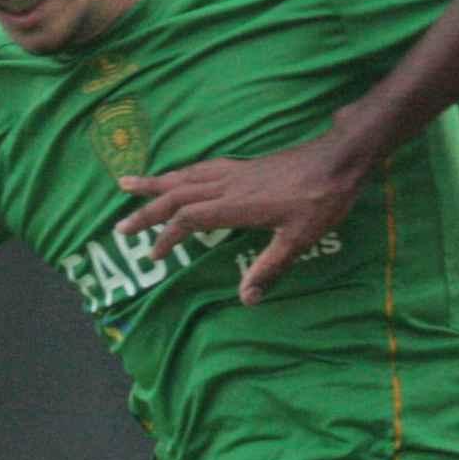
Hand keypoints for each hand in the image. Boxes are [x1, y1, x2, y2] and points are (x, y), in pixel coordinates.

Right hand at [113, 130, 359, 302]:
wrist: (339, 160)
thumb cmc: (322, 201)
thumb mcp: (299, 240)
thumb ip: (270, 268)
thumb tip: (245, 299)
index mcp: (236, 204)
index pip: (189, 219)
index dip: (167, 237)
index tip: (153, 256)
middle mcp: (229, 184)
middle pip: (176, 196)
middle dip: (145, 211)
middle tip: (119, 227)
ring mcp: (235, 171)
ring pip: (184, 176)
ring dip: (155, 183)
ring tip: (126, 184)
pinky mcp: (244, 165)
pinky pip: (200, 168)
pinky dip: (180, 173)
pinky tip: (177, 176)